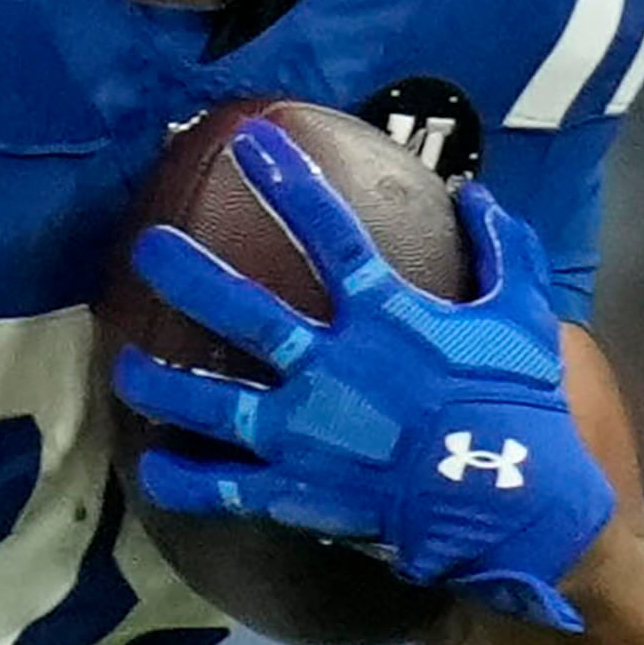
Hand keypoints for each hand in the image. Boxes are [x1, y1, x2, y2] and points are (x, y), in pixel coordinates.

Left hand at [110, 118, 608, 631]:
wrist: (507, 502)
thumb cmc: (517, 404)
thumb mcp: (522, 315)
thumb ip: (501, 250)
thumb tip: (478, 194)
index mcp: (381, 316)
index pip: (328, 232)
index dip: (289, 183)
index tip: (250, 142)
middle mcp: (326, 366)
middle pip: (241, 311)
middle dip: (188, 275)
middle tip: (147, 248)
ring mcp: (301, 431)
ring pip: (211, 402)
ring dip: (160, 384)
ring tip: (121, 367)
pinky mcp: (293, 488)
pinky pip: (224, 485)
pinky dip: (184, 479)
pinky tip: (151, 470)